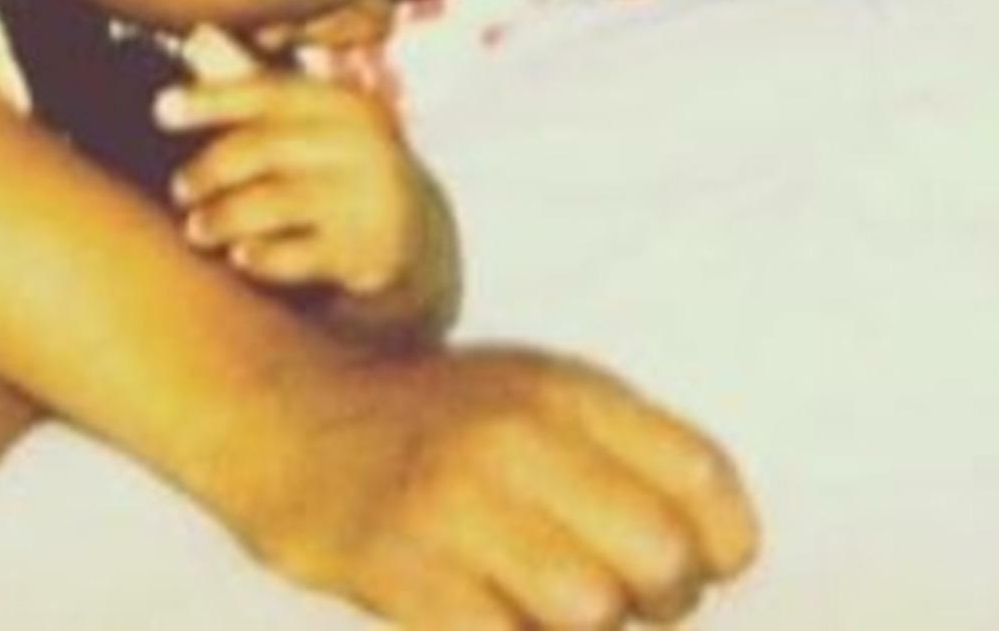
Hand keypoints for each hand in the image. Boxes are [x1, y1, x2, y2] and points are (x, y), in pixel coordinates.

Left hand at [159, 30, 447, 323]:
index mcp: (340, 104)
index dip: (210, 99)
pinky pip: (303, 256)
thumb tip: (197, 32)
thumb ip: (250, 86)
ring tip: (196, 229)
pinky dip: (264, 257)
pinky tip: (240, 258)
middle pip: (265, 148)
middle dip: (211, 169)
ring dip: (225, 217)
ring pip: (277, 203)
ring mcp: (372, 200)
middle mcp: (361, 144)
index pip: (266, 92)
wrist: (415, 245)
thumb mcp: (302, 127)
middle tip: (178, 190)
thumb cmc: (335, 171)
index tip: (160, 109)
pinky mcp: (374, 254)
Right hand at [220, 338, 757, 630]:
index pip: (707, 485)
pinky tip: (478, 613)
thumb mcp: (531, 408)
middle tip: (597, 597)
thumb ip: (629, 465)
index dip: (715, 550)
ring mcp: (455, 497)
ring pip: (591, 614)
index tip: (668, 563)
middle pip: (663, 562)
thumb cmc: (435, 437)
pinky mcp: (401, 563)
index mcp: (563, 389)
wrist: (282, 418)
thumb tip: (716, 563)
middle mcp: (516, 431)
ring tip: (529, 605)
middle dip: (650, 606)